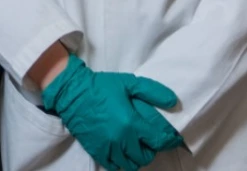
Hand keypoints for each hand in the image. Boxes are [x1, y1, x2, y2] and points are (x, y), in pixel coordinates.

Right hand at [42, 54, 182, 170]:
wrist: (72, 93)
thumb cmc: (101, 87)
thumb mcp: (129, 82)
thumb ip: (153, 91)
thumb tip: (174, 102)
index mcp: (131, 122)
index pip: (159, 141)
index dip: (170, 141)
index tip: (174, 139)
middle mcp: (121, 139)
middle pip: (146, 156)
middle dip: (151, 149)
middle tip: (149, 140)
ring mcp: (108, 147)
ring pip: (131, 164)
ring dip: (137, 157)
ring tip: (135, 147)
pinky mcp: (97, 151)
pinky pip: (114, 166)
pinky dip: (121, 162)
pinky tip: (121, 152)